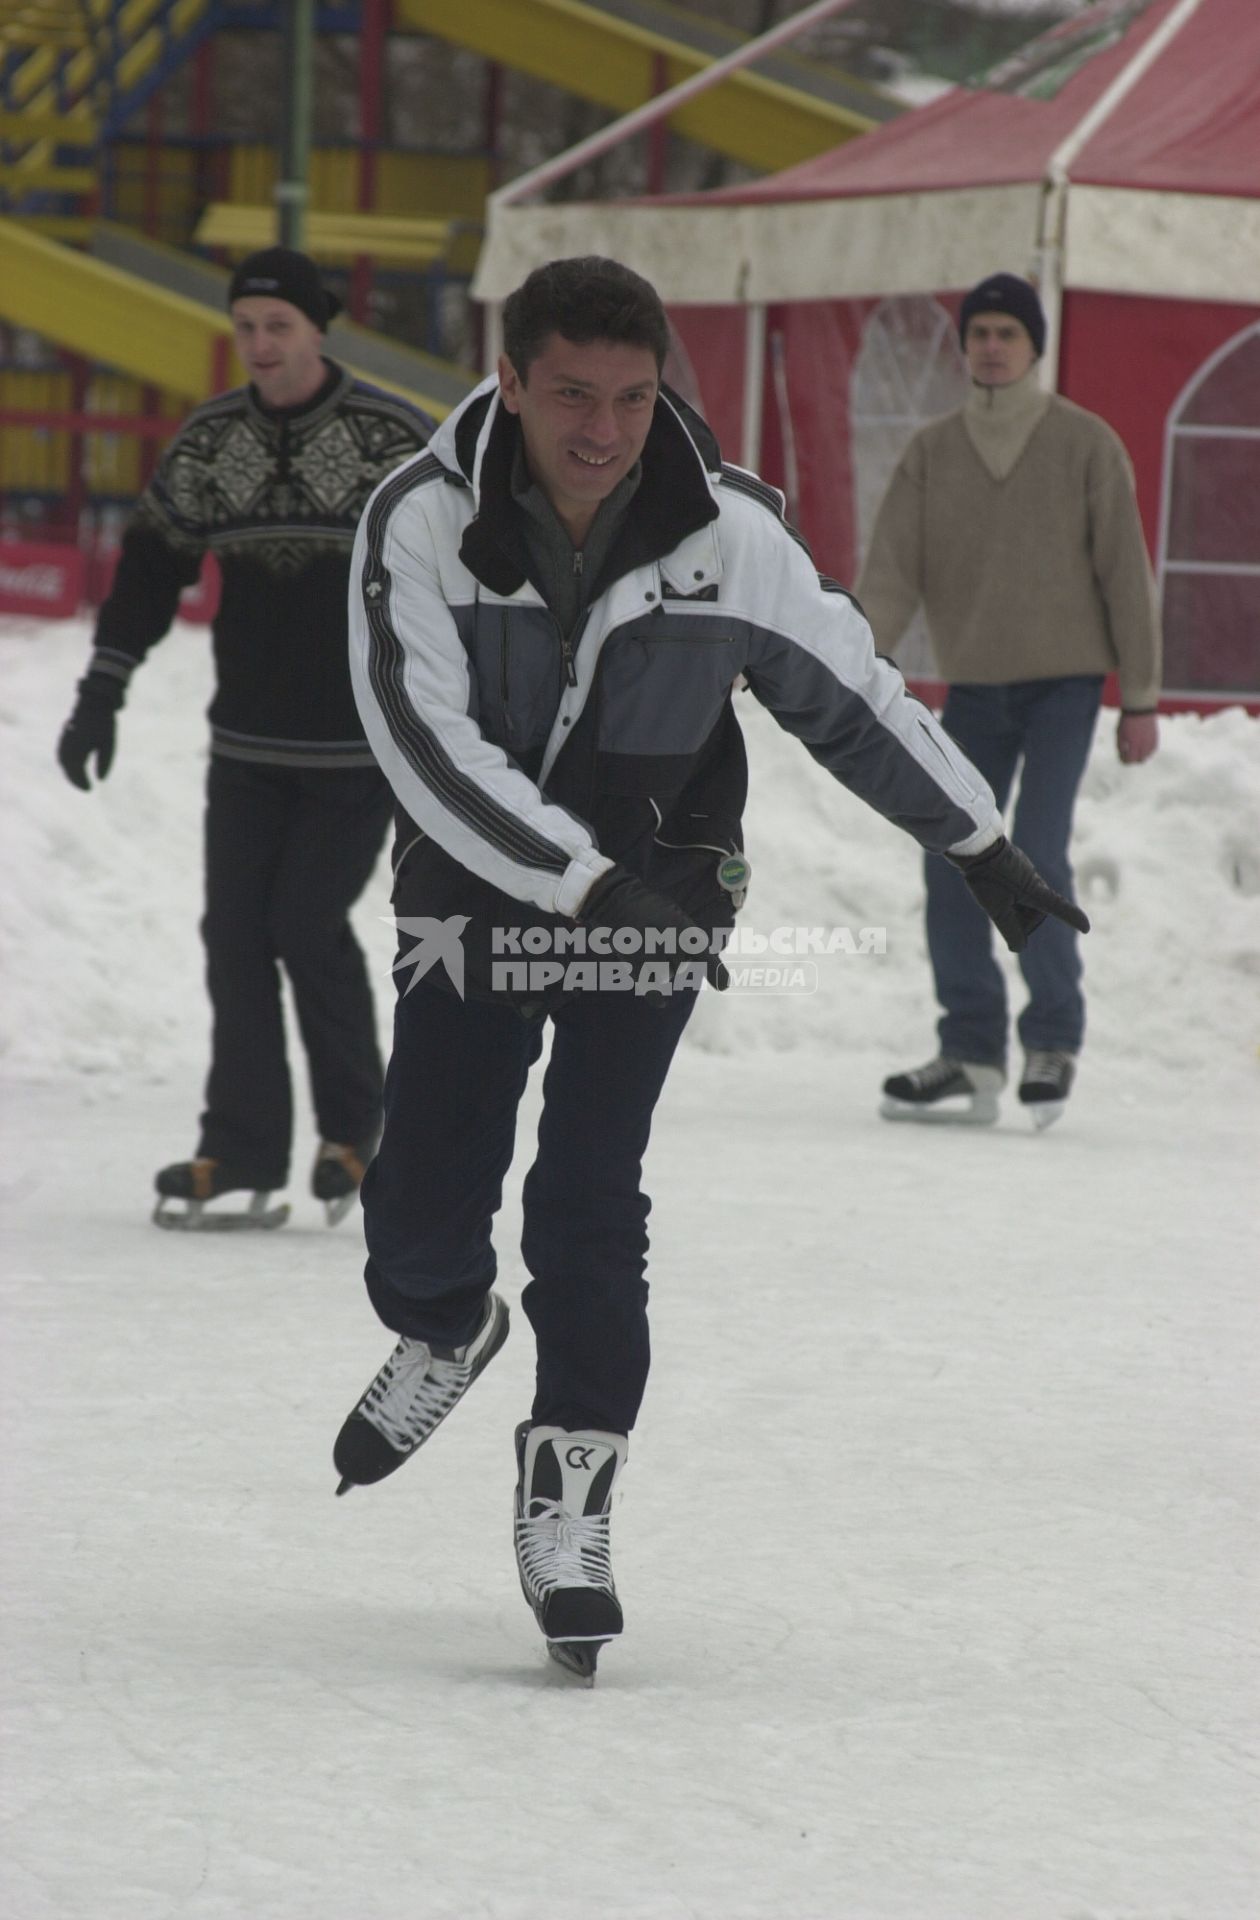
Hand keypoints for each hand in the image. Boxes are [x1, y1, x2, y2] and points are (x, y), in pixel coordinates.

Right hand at [57, 673, 123, 789]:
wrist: (94, 701)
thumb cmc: (104, 723)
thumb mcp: (108, 744)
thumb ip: (104, 762)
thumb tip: (100, 779)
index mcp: (79, 746)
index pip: (76, 769)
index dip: (81, 781)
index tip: (89, 789)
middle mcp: (69, 743)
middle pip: (67, 766)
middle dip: (74, 778)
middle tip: (85, 788)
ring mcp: (65, 737)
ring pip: (62, 759)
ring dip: (69, 771)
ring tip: (79, 780)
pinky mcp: (65, 733)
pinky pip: (62, 751)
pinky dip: (65, 762)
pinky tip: (72, 766)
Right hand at [577, 866, 728, 992]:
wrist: (617, 902)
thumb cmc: (650, 909)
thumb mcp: (676, 916)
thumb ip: (690, 939)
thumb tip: (701, 961)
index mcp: (683, 929)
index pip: (702, 953)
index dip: (715, 970)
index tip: (723, 985)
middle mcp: (669, 944)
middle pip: (682, 967)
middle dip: (675, 958)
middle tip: (659, 939)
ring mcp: (652, 956)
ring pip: (667, 976)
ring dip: (661, 968)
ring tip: (648, 947)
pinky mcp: (635, 966)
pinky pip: (651, 989)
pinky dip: (656, 997)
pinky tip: (662, 1002)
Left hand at [950, 836, 1089, 952]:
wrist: (976, 846)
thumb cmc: (987, 879)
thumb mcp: (996, 909)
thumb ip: (1009, 930)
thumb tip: (1018, 947)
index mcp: (1036, 892)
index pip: (1059, 908)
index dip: (1072, 918)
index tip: (1086, 927)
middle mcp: (1036, 882)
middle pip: (1035, 911)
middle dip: (1020, 919)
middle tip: (998, 910)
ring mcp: (1026, 872)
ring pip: (1024, 900)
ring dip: (1012, 906)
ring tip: (991, 895)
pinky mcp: (1016, 866)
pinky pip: (1016, 888)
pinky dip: (1006, 894)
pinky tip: (991, 886)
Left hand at [1117, 711, 1157, 764]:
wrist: (1140, 709)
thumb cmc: (1127, 721)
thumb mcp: (1120, 734)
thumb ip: (1121, 746)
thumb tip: (1123, 755)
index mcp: (1133, 744)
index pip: (1130, 760)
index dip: (1125, 760)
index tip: (1122, 757)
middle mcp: (1144, 744)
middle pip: (1140, 760)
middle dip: (1133, 759)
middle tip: (1129, 754)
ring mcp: (1151, 741)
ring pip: (1147, 756)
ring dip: (1141, 754)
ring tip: (1136, 748)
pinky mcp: (1156, 737)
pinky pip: (1153, 749)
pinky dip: (1148, 750)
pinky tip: (1143, 745)